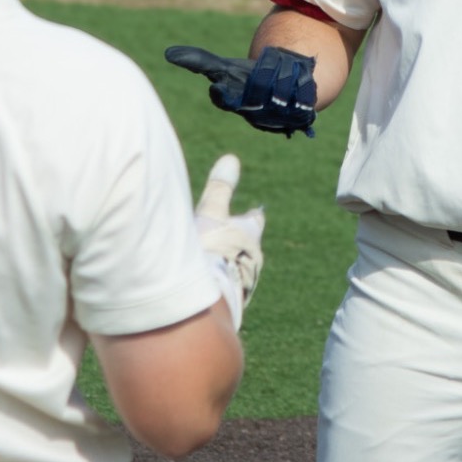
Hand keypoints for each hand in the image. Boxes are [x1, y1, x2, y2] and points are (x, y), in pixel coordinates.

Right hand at [165, 44, 317, 136]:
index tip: (219, 86)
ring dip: (285, 79)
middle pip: (257, 92)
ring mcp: (276, 118)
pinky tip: (303, 80)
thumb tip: (168, 53)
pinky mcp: (298, 117)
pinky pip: (303, 103)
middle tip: (265, 65)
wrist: (279, 85)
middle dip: (262, 76)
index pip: (223, 100)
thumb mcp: (223, 67)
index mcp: (233, 103)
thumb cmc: (245, 77)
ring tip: (287, 68)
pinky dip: (304, 88)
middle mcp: (252, 114)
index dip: (222, 95)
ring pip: (281, 97)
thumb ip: (199, 61)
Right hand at [195, 153, 264, 330]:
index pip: (254, 220)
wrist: (206, 301)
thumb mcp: (210, 213)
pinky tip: (207, 287)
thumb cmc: (209, 250)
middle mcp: (252, 259)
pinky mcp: (231, 303)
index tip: (251, 213)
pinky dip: (218, 284)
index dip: (250, 217)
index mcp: (249, 234)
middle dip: (240, 243)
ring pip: (238, 269)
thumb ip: (220, 188)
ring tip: (215, 266)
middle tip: (231, 240)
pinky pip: (226, 290)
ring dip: (228, 266)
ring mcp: (243, 282)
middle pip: (248, 247)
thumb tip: (231, 159)